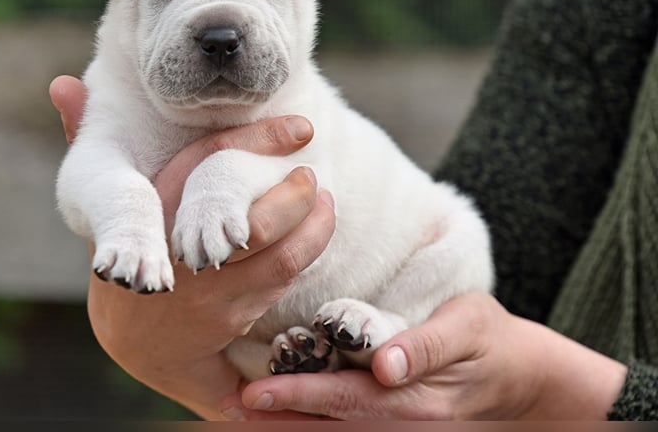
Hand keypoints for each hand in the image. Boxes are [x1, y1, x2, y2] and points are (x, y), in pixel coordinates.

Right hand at [49, 75, 336, 419]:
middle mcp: (181, 253)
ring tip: (326, 197)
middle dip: (293, 195)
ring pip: (278, 257)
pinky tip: (321, 225)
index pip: (209, 165)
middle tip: (313, 170)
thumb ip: (83, 136)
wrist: (136, 338)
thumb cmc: (128, 246)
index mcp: (151, 211)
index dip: (262, 141)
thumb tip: (59, 82)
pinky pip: (280, 282)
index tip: (304, 126)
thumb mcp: (104, 196)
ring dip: (312, 225)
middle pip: (252, 222)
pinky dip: (308, 252)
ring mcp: (210, 291)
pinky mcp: (232, 315)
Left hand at [221, 292, 627, 419]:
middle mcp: (401, 419)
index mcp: (413, 394)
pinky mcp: (397, 425)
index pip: (345, 399)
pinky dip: (315, 425)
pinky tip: (283, 419)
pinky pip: (350, 430)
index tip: (255, 393)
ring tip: (238, 419)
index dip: (299, 397)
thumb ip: (428, 345)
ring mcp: (400, 428)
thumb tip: (387, 365)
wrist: (521, 375)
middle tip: (225, 411)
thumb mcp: (469, 325)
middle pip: (329, 425)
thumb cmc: (490, 338)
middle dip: (277, 419)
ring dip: (287, 427)